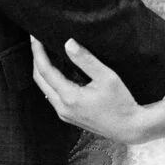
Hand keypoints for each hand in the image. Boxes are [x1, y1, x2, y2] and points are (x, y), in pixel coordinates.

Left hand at [33, 40, 155, 144]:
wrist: (130, 128)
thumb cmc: (122, 103)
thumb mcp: (107, 77)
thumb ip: (86, 60)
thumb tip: (68, 43)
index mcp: (69, 97)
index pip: (45, 70)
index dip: (38, 52)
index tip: (35, 36)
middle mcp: (62, 108)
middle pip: (39, 80)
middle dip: (36, 59)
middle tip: (36, 41)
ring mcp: (64, 114)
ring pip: (45, 88)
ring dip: (42, 70)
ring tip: (44, 52)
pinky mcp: (69, 116)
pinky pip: (53, 96)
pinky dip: (51, 81)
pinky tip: (57, 70)